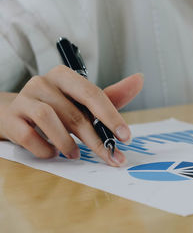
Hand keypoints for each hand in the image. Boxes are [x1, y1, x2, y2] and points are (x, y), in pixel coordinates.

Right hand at [0, 66, 142, 165]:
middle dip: (95, 139)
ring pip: (49, 119)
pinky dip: (44, 148)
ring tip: (75, 154)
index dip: (111, 116)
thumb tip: (139, 79)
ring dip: (67, 142)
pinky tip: (52, 153)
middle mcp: (43, 82)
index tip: (126, 136)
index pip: (92, 94)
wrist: (14, 114)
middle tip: (110, 157)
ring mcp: (24, 99)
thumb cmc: (57, 107)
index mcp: (65, 76)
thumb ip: (111, 96)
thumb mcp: (82, 102)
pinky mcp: (9, 119)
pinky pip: (28, 135)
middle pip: (74, 112)